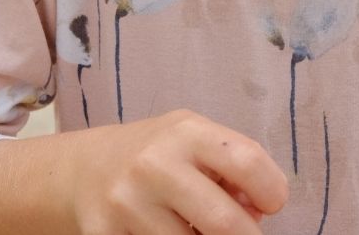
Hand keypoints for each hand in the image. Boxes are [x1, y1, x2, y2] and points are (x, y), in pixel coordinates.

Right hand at [68, 108, 288, 234]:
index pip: (246, 160)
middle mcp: (155, 165)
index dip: (271, 189)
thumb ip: (230, 166)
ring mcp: (127, 205)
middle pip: (223, 221)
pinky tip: (169, 233)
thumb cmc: (157, 153)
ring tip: (198, 228)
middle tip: (246, 233)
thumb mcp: (194, 139)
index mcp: (186, 133)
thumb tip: (259, 210)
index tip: (273, 204)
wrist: (85, 169)